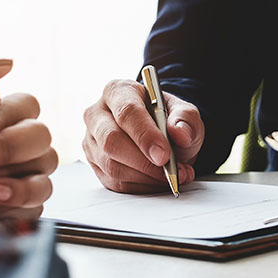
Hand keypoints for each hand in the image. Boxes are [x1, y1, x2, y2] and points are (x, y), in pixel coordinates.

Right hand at [82, 79, 203, 193]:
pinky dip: (140, 185)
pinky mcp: (95, 164)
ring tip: (171, 176)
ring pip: (112, 165)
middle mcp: (98, 114)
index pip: (126, 112)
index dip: (145, 135)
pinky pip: (114, 182)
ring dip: (146, 176)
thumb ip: (186, 119)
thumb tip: (180, 133)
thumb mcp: (184, 114)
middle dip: (144, 161)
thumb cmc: (167, 120)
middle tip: (170, 171)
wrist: (160, 136)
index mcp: (118, 91)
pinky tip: (157, 180)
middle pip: (112, 141)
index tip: (164, 154)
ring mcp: (92, 140)